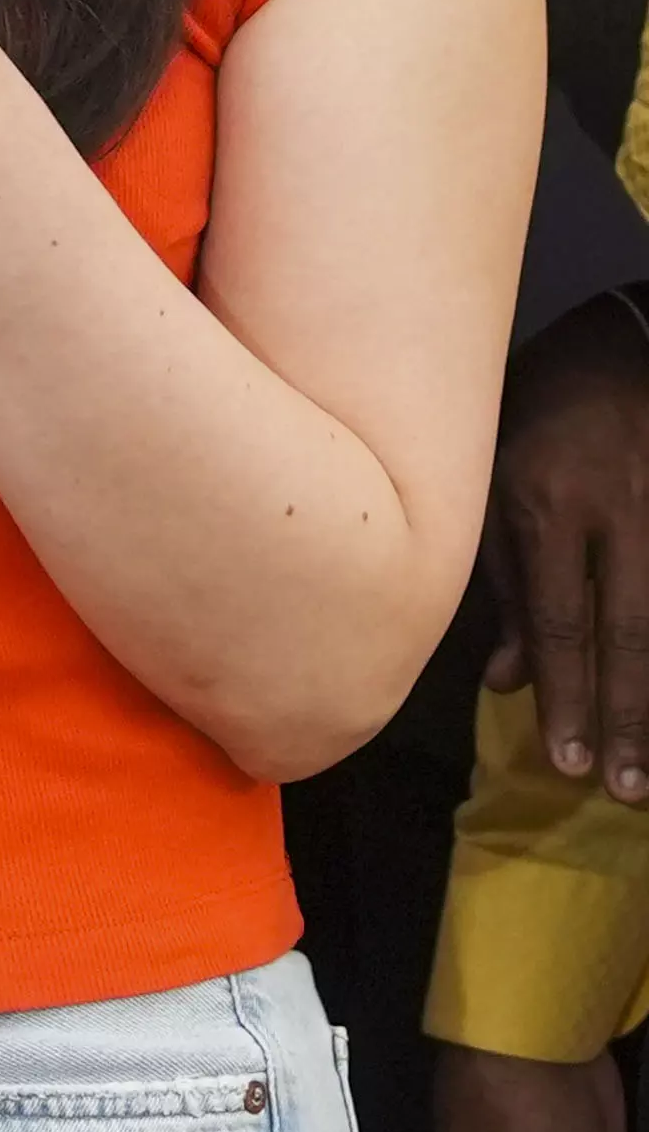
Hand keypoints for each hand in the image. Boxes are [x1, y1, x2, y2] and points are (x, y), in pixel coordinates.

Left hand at [484, 300, 648, 806]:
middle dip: (625, 719)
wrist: (631, 339)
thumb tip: (508, 681)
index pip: (563, 621)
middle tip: (623, 792)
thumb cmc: (546, 410)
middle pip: (631, 635)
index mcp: (549, 502)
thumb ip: (507, 579)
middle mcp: (619, 510)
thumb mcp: (500, 476)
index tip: (565, 764)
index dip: (567, 697)